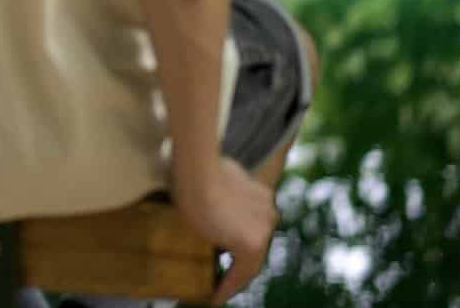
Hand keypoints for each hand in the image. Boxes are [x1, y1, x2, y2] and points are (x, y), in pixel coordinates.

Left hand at [175, 157, 278, 301]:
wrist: (197, 166)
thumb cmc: (192, 202)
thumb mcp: (201, 234)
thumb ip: (218, 246)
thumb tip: (219, 249)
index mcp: (252, 246)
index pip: (242, 275)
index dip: (227, 288)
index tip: (215, 297)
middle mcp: (266, 229)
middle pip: (253, 252)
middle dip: (238, 263)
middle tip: (222, 273)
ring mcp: (267, 208)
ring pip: (256, 229)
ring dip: (243, 236)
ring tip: (225, 241)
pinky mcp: (263, 191)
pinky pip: (255, 211)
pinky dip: (245, 216)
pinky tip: (230, 213)